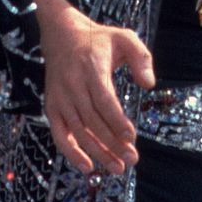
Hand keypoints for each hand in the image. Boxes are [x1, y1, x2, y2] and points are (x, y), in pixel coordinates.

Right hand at [32, 0, 155, 174]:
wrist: (61, 34)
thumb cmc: (98, 39)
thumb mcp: (124, 38)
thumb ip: (141, 58)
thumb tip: (149, 84)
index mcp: (91, 68)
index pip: (104, 101)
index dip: (117, 122)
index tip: (131, 137)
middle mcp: (73, 85)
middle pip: (92, 121)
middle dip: (112, 144)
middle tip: (132, 160)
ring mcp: (60, 97)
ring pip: (78, 131)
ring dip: (98, 152)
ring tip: (117, 167)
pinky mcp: (52, 106)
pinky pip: (59, 134)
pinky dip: (70, 152)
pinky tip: (87, 167)